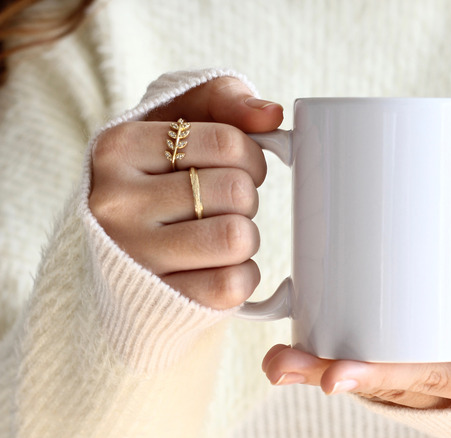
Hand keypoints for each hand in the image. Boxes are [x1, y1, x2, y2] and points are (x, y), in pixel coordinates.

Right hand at [89, 77, 282, 309]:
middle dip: (246, 198)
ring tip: (219, 233)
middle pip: (236, 191)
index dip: (251, 156)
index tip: (237, 167)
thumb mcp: (181, 120)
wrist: (122, 255)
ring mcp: (132, 256)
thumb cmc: (163, 176)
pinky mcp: (157, 301)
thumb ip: (225, 98)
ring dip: (245, 236)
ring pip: (237, 237)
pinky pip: (232, 284)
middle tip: (223, 205)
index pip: (228, 142)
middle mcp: (115, 202)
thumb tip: (271, 115)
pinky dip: (241, 275)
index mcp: (119, 147)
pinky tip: (217, 266)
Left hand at [262, 313, 450, 408]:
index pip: (415, 378)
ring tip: (275, 360)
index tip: (332, 377)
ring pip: (366, 374)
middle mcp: (436, 381)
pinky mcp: (409, 357)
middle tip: (280, 364)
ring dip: (317, 367)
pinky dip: (332, 358)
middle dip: (326, 374)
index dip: (373, 378)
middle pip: (376, 380)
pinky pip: (371, 362)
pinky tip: (295, 348)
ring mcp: (420, 372)